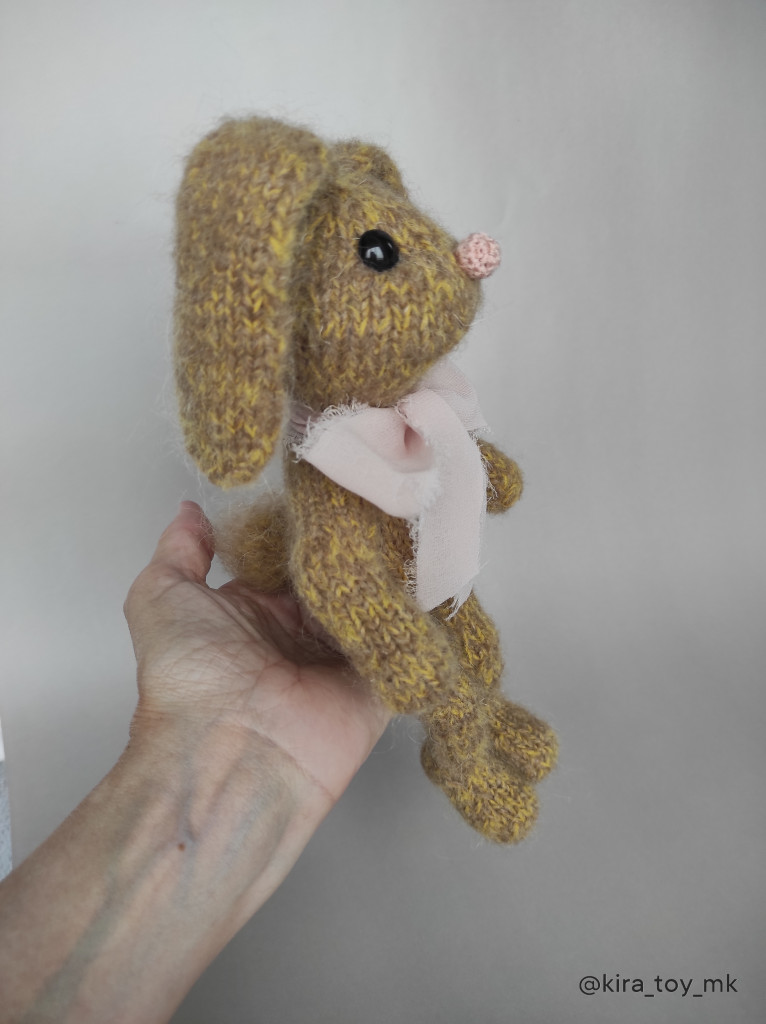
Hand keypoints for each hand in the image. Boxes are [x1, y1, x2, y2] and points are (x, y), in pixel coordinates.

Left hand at [124, 501, 391, 806]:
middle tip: (375, 492)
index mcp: (255, 611)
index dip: (305, 524)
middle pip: (337, 576)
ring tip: (404, 516)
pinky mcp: (380, 681)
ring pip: (375, 600)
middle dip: (353, 541)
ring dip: (386, 568)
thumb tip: (191, 512)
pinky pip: (404, 637)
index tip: (326, 484)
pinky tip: (424, 564)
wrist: (227, 750)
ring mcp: (342, 657)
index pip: (290, 558)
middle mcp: (300, 632)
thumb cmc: (187, 674)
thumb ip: (178, 550)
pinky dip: (414, 608)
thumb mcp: (161, 596)